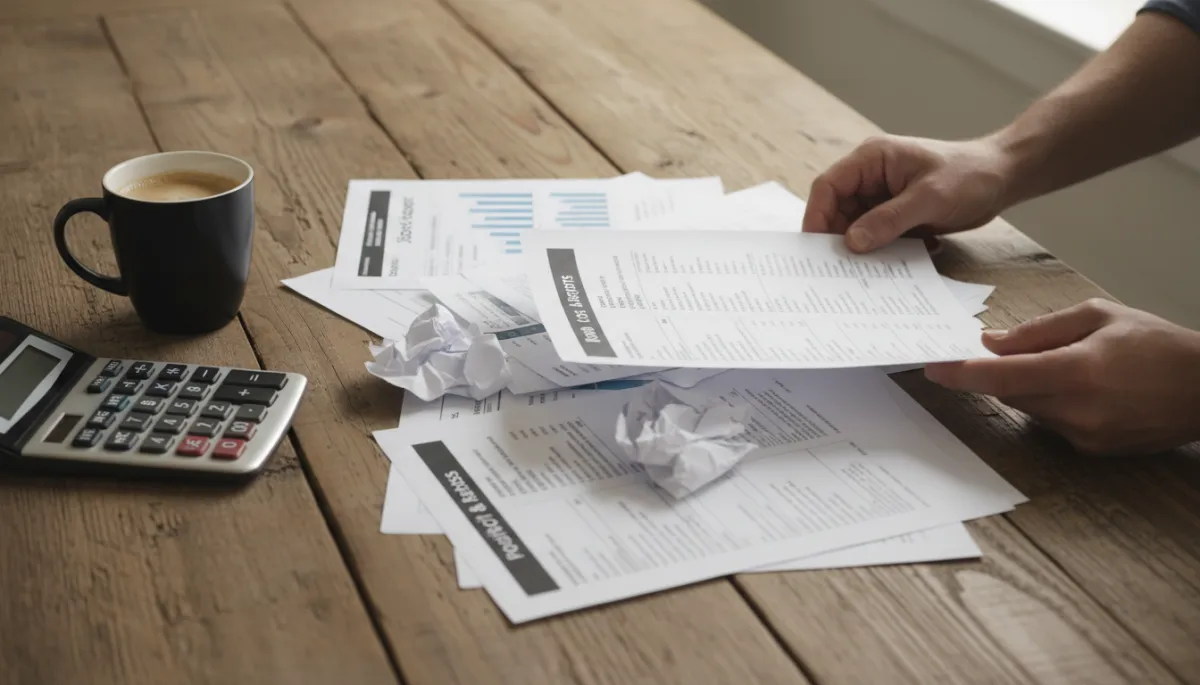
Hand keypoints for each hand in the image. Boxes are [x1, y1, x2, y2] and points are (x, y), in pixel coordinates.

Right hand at [802, 135, 1014, 251]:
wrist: (1002, 178)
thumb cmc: (969, 175)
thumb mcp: (929, 198)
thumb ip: (889, 219)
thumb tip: (852, 243)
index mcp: (871, 159)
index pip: (828, 186)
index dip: (817, 216)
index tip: (815, 247)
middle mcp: (870, 177)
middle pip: (835, 209)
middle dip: (835, 237)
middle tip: (836, 268)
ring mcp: (881, 196)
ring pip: (852, 226)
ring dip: (857, 248)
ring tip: (861, 272)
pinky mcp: (893, 214)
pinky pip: (873, 235)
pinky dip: (876, 251)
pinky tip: (885, 265)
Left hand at [924, 299, 1199, 455]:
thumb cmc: (1158, 344)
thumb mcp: (1099, 316)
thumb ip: (1039, 330)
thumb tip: (992, 342)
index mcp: (1079, 370)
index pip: (1002, 376)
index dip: (962, 373)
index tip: (932, 367)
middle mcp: (1078, 409)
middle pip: (1009, 392)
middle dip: (998, 372)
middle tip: (997, 351)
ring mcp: (1085, 436)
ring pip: (1028, 408)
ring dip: (1027, 387)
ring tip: (1066, 365)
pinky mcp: (1092, 451)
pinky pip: (1051, 423)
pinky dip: (1052, 403)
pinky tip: (1085, 388)